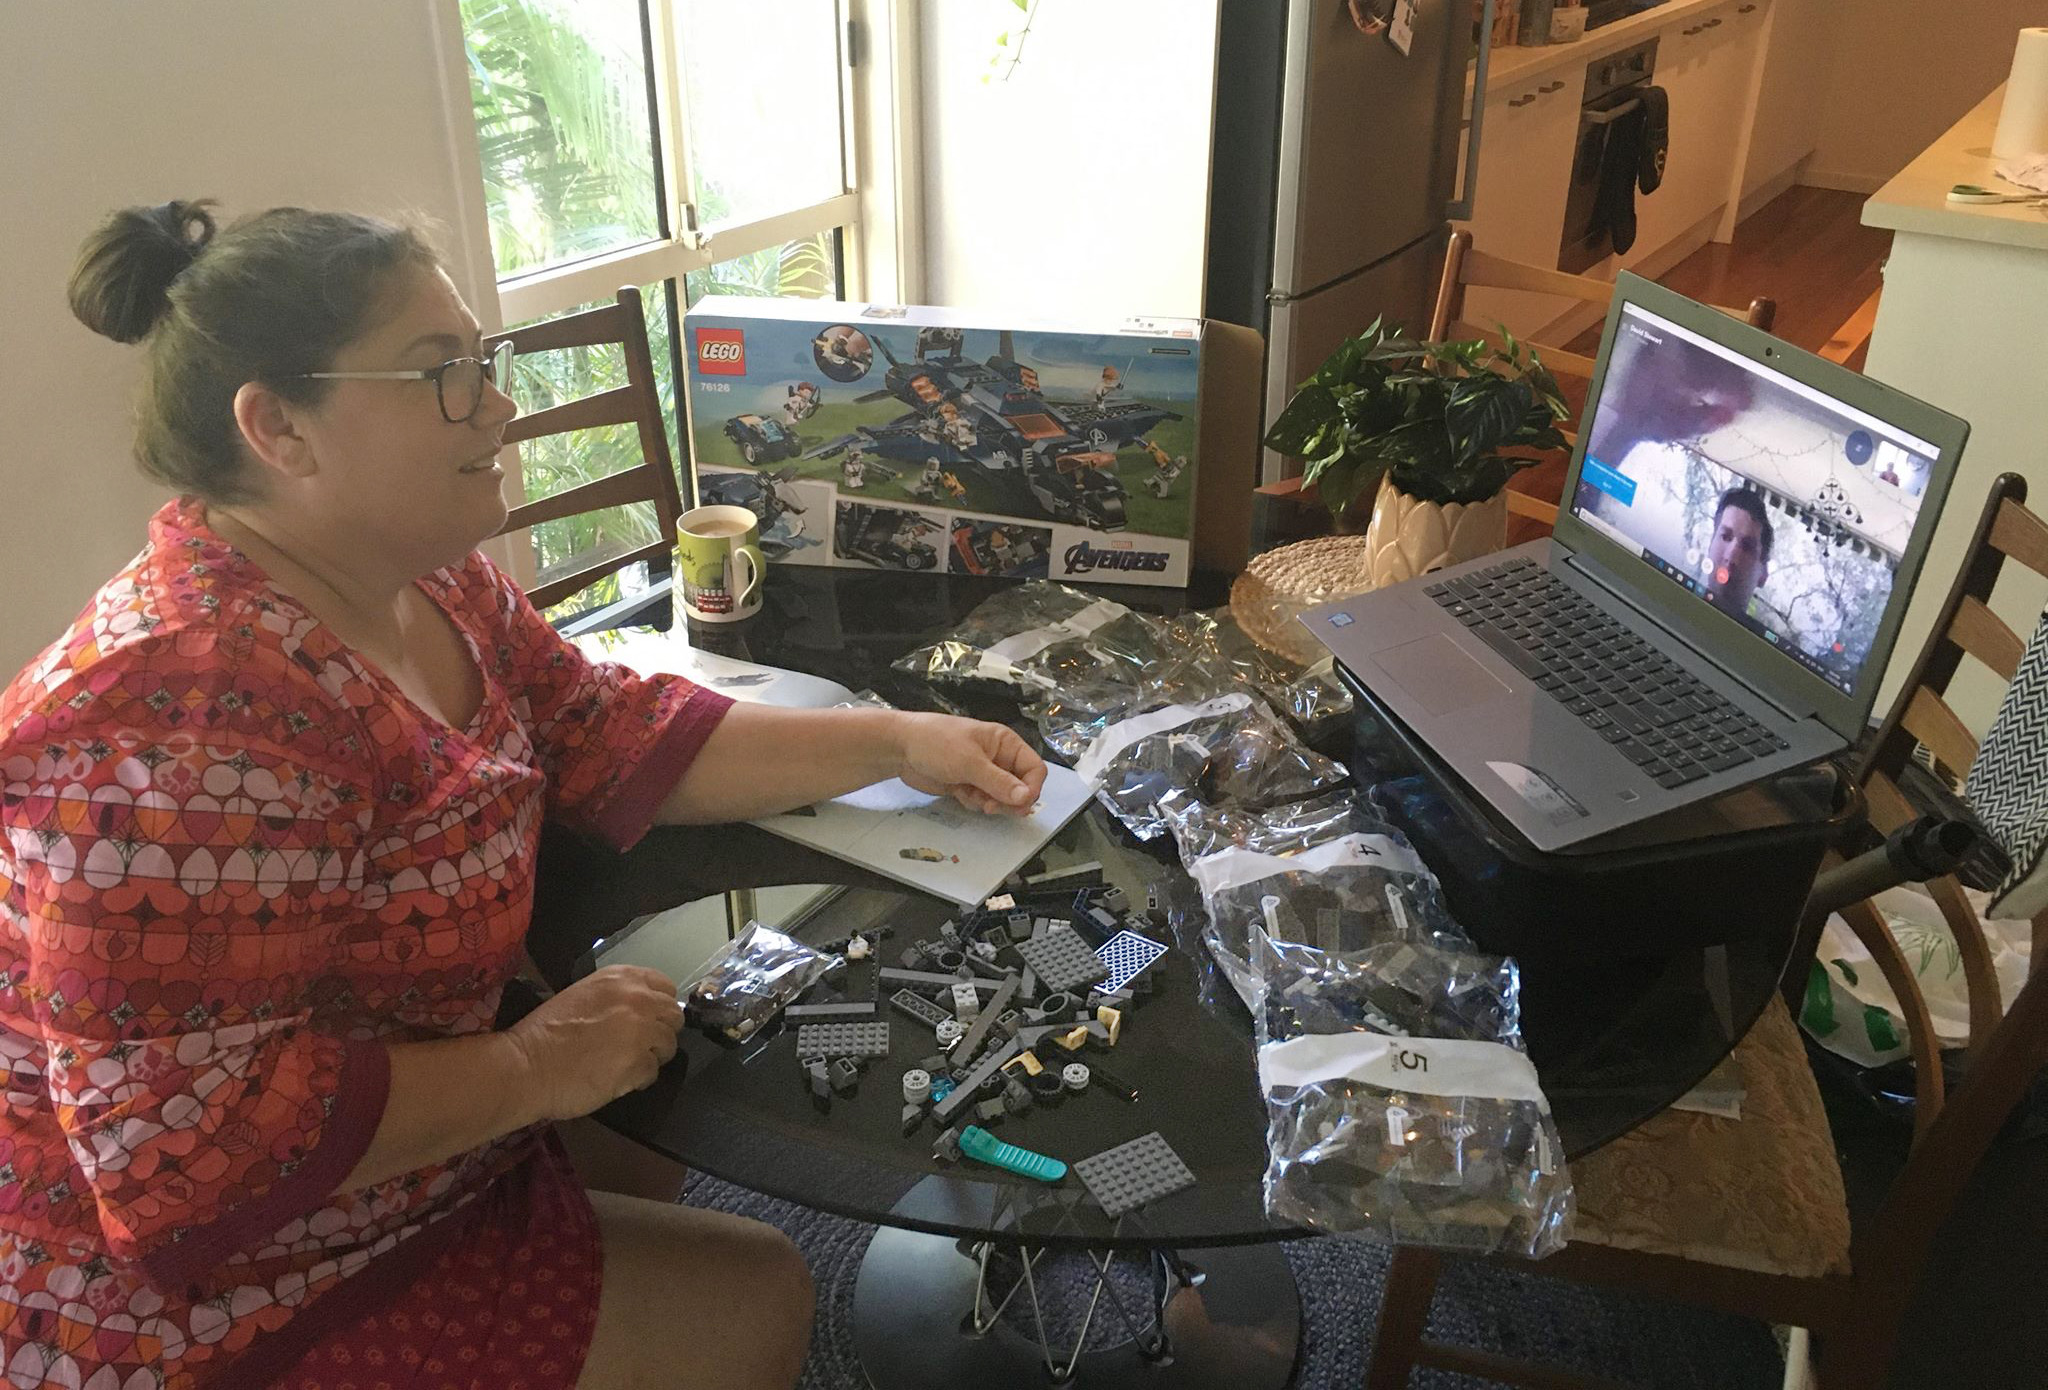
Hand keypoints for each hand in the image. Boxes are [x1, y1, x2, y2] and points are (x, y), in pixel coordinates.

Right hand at [505, 965, 684, 1121]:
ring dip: (652, 1056)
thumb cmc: (546, 1031)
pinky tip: (618, 1079)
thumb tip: (637, 1012)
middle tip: (640, 1045)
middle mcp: (639, 1000)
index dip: (659, 1006)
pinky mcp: (639, 1064)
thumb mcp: (584, 995)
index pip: (665, 987)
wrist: (527, 1065)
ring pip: (669, 1045)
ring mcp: (642, 1032)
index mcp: (623, 978)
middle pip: (674, 1016)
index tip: (648, 1019)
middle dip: (661, 1031)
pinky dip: (639, 1079)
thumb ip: (617, 998)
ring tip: (626, 1064)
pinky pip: (653, 1072)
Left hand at [898, 713, 1047, 815]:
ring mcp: (982, 773)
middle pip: (1020, 787)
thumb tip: (1027, 798)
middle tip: (990, 806)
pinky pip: (982, 801)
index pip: (1034, 769)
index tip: (1020, 804)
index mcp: (1005, 743)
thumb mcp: (970, 762)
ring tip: (970, 796)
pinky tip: (958, 793)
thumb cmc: (936, 744)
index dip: (1031, 788)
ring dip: (989, 802)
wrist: (899, 748)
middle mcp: (998, 758)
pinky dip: (974, 802)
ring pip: (1001, 798)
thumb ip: (1000, 782)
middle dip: (1008, 800)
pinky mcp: (968, 785)